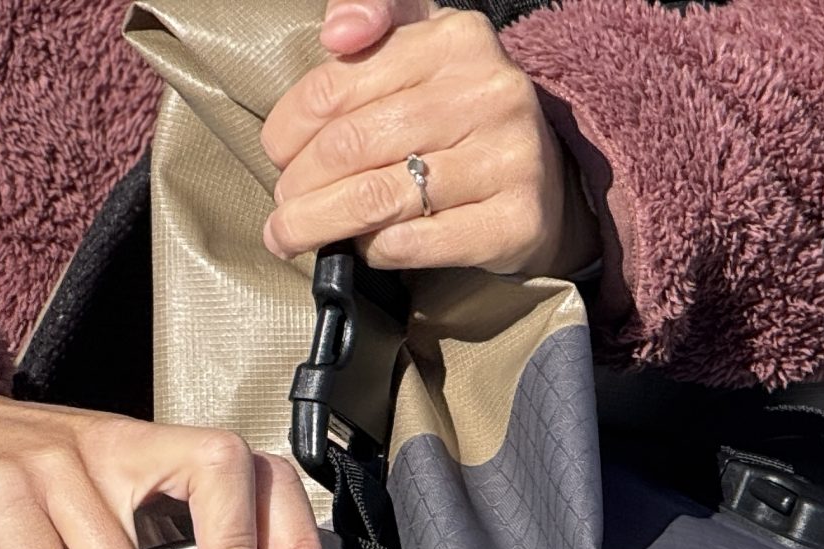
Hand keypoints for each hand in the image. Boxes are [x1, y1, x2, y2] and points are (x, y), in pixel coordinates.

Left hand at [261, 0, 596, 276]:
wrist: (546, 183)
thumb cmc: (458, 116)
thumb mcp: (420, 49)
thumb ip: (374, 16)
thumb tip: (337, 31)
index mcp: (456, 39)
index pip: (338, 83)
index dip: (290, 126)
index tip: (277, 154)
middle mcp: (489, 91)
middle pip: (352, 144)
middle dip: (299, 185)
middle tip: (282, 210)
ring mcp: (509, 158)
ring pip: (378, 196)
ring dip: (319, 224)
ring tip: (290, 237)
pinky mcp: (515, 221)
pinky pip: (415, 242)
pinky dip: (375, 250)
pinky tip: (364, 248)